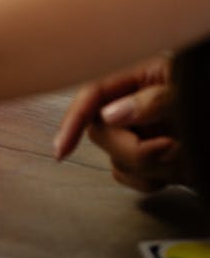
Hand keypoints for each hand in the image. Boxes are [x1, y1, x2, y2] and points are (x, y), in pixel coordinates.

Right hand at [54, 55, 184, 191]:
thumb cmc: (205, 88)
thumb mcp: (183, 87)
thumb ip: (151, 100)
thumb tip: (113, 113)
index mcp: (134, 77)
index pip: (91, 96)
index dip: (72, 121)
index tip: (62, 149)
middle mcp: (130, 104)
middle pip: (100, 132)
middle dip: (131, 147)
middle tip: (168, 147)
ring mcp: (139, 132)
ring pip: (117, 160)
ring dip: (150, 167)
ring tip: (182, 153)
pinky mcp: (149, 158)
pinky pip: (132, 179)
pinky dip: (153, 180)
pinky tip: (174, 168)